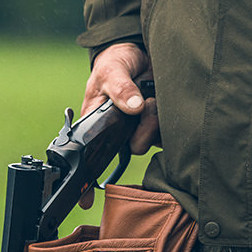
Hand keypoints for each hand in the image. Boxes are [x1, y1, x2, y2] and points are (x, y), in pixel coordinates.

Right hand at [79, 43, 159, 207]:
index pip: (89, 158)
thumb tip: (133, 107)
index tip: (85, 200)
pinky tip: (159, 98)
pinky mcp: (159, 124)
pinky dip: (165, 115)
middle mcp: (118, 132)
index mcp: (98, 125)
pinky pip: (166, 131)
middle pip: (131, 147)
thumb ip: (121, 87)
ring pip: (150, 139)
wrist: (141, 50)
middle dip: (140, 130)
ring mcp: (139, 129)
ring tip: (150, 96)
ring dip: (154, 117)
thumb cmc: (117, 61)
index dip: (87, 182)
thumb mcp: (112, 69)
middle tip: (142, 105)